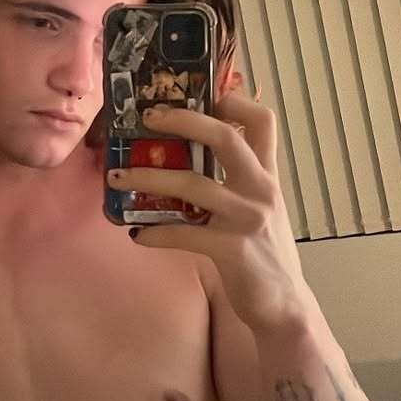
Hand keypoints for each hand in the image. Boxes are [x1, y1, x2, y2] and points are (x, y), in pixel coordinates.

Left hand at [109, 90, 308, 331]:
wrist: (284, 306)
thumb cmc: (263, 255)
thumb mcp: (259, 209)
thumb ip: (238, 183)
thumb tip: (199, 160)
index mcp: (268, 176)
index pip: (262, 122)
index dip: (234, 101)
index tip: (203, 94)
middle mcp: (261, 190)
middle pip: (225, 138)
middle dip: (183, 121)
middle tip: (147, 117)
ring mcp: (247, 219)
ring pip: (193, 184)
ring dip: (148, 177)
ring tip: (116, 178)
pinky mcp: (231, 250)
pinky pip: (183, 234)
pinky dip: (155, 233)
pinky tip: (137, 235)